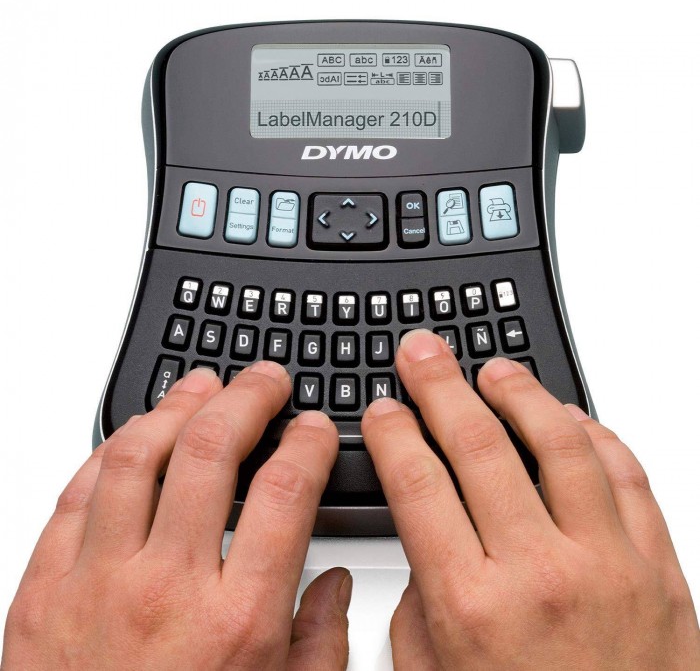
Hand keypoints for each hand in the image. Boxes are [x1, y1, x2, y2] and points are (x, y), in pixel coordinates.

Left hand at [3, 363, 350, 669]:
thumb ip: (322, 643)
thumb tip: (335, 585)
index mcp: (237, 620)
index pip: (286, 489)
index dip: (308, 440)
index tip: (314, 427)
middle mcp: (166, 591)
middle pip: (211, 450)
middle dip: (247, 396)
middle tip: (265, 379)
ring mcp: (96, 585)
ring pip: (138, 455)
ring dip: (178, 406)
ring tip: (203, 386)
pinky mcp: (42, 593)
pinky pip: (76, 493)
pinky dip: (111, 451)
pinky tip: (137, 436)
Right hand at [362, 330, 699, 669]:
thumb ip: (420, 600)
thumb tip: (428, 534)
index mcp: (473, 607)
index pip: (418, 484)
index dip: (393, 434)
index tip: (383, 410)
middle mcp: (542, 576)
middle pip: (479, 446)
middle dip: (440, 386)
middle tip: (423, 354)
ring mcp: (609, 566)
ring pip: (561, 443)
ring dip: (521, 394)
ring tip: (495, 369)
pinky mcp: (660, 570)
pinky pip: (628, 476)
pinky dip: (597, 435)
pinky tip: (571, 417)